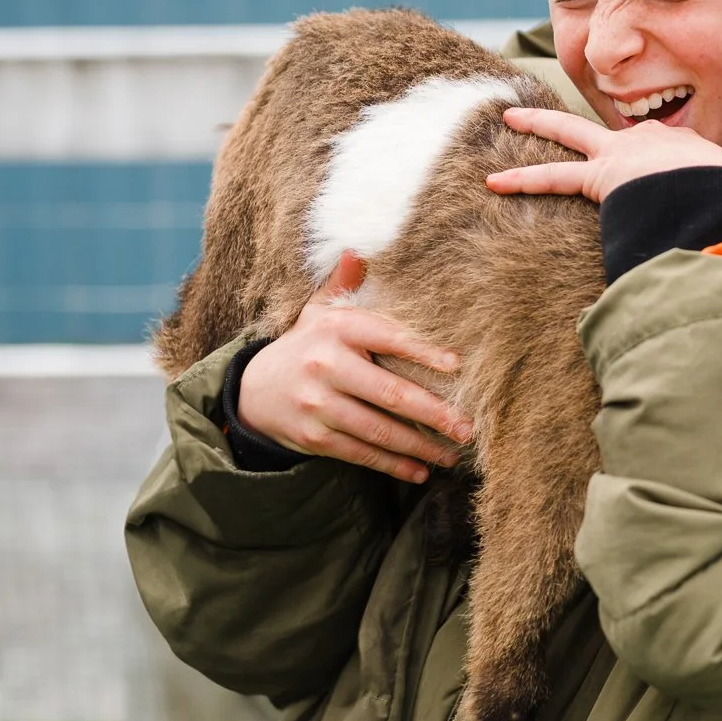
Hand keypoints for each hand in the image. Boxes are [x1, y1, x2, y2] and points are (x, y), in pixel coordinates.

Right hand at [237, 254, 474, 483]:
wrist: (253, 391)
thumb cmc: (305, 347)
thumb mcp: (317, 312)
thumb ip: (342, 283)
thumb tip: (358, 249)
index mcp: (335, 330)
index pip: (388, 338)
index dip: (423, 352)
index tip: (457, 366)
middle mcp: (326, 366)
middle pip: (390, 393)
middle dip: (434, 413)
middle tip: (468, 427)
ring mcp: (319, 405)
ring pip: (379, 429)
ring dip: (420, 445)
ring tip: (452, 454)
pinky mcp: (314, 437)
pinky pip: (361, 453)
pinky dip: (393, 464)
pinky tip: (419, 471)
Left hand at [485, 107, 721, 202]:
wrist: (710, 189)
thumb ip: (716, 207)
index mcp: (681, 144)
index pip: (656, 144)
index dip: (652, 157)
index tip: (654, 171)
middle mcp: (646, 140)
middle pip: (607, 126)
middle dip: (581, 117)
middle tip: (557, 112)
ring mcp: (620, 154)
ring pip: (570, 134)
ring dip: (537, 124)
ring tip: (509, 119)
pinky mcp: (600, 176)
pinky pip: (553, 177)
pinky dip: (523, 180)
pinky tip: (495, 182)